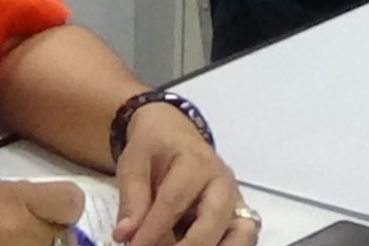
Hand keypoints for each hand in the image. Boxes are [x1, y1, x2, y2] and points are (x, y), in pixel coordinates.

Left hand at [115, 105, 255, 245]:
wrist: (173, 134)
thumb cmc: (154, 148)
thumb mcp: (133, 163)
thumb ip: (131, 199)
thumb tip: (125, 235)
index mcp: (195, 163)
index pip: (173, 203)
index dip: (151, 232)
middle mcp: (222, 183)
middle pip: (212, 223)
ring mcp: (235, 201)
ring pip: (242, 234)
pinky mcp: (239, 216)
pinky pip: (243, 238)